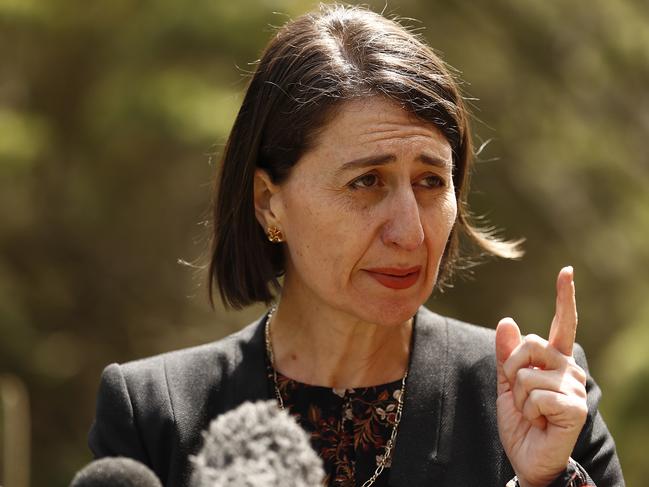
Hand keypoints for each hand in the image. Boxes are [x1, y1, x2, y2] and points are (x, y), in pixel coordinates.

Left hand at [495, 267, 587, 486]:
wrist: (527, 458)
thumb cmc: (521, 421)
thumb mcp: (506, 384)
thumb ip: (506, 355)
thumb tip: (506, 320)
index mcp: (554, 361)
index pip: (560, 324)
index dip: (564, 298)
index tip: (566, 271)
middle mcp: (569, 369)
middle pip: (530, 344)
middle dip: (511, 367)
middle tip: (518, 392)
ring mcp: (575, 388)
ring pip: (528, 373)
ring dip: (519, 395)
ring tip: (531, 411)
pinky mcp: (575, 407)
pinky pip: (536, 395)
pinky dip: (528, 410)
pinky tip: (540, 421)